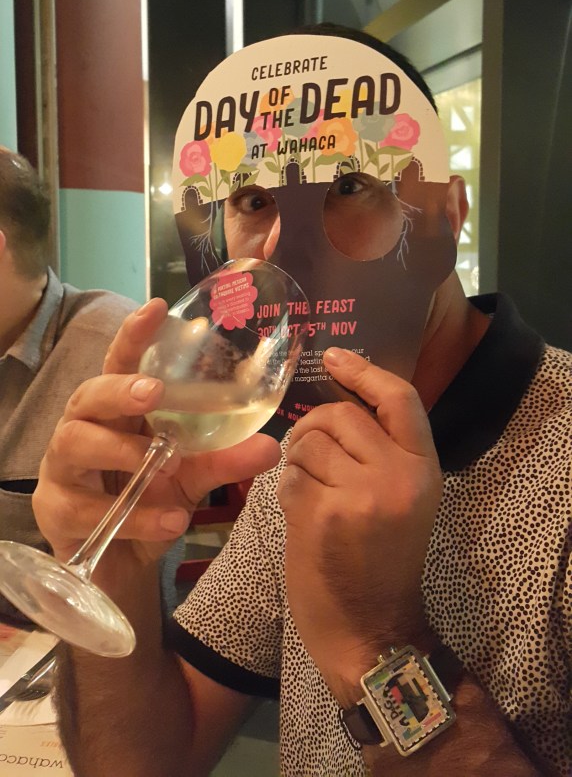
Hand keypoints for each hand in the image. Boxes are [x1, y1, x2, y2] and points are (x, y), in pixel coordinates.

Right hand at [33, 300, 280, 572]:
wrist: (125, 565)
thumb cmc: (152, 501)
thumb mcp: (194, 477)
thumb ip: (225, 458)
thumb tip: (271, 445)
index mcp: (119, 410)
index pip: (121, 362)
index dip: (134, 335)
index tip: (157, 307)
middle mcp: (85, 428)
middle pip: (87, 394)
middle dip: (118, 390)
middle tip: (152, 393)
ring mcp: (63, 469)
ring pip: (74, 443)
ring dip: (121, 452)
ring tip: (163, 467)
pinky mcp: (55, 510)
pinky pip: (83, 507)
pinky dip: (132, 515)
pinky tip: (167, 521)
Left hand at [276, 347, 442, 703]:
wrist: (370, 629)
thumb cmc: (379, 560)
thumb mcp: (400, 497)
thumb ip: (381, 450)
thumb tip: (336, 398)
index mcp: (424, 467)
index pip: (400, 397)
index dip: (364, 371)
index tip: (334, 357)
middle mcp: (399, 475)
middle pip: (340, 415)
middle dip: (313, 428)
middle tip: (309, 458)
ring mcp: (362, 495)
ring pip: (308, 442)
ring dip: (297, 463)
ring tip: (310, 493)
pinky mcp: (324, 515)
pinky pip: (289, 475)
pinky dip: (286, 490)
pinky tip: (301, 516)